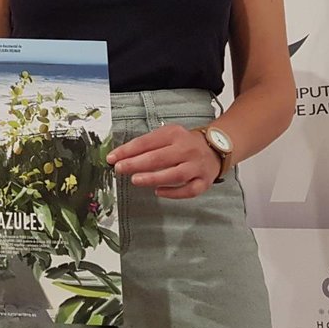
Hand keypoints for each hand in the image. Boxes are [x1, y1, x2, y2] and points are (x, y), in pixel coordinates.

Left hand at [107, 124, 221, 199]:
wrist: (216, 147)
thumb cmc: (184, 143)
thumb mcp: (167, 136)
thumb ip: (146, 145)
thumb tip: (121, 156)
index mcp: (174, 134)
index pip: (147, 142)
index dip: (127, 150)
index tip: (112, 158)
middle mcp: (187, 149)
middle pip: (159, 157)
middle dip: (136, 163)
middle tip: (119, 169)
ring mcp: (196, 166)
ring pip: (174, 174)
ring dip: (153, 178)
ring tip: (135, 180)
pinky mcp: (204, 181)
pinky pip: (189, 190)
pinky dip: (173, 193)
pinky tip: (158, 192)